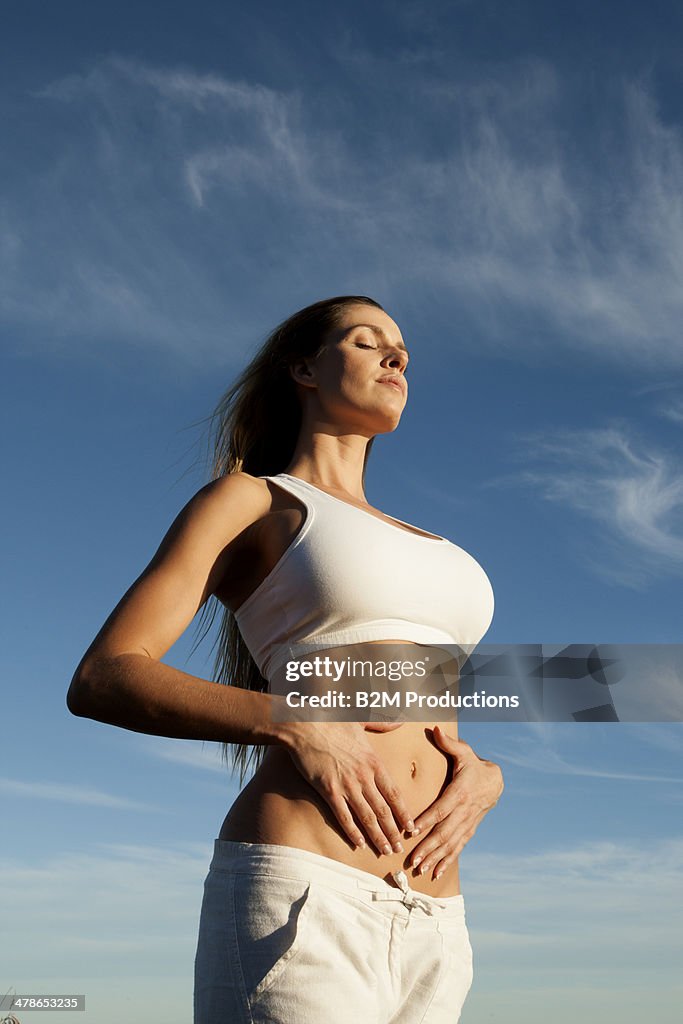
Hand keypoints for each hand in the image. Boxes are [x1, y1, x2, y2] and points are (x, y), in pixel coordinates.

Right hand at [282, 719, 415, 855]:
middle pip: (384, 810)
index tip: (411, 827)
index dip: (404, 813)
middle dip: (393, 832)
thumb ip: (384, 724)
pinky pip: (343, 816)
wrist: (305, 724)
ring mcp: (346, 785)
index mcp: (373, 762)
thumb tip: (401, 721)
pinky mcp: (328, 790)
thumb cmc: (333, 720)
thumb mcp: (362, 721)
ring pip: (367, 817)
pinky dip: (352, 832)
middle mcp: (363, 776)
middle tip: (400, 848)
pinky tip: (359, 844)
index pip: (394, 793)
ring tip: (385, 851)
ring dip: (377, 836)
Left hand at [408, 726, 503, 880]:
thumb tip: (435, 729)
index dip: (427, 820)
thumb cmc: (473, 764)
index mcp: (460, 792)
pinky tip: (436, 873)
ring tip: (420, 870)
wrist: (496, 781)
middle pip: (445, 832)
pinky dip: (447, 861)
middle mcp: (464, 811)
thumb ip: (449, 743)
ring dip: (435, 858)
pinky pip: (458, 848)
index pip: (442, 809)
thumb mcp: (464, 752)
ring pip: (450, 844)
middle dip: (428, 847)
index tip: (412, 831)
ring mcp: (467, 823)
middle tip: (412, 859)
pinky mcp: (469, 830)